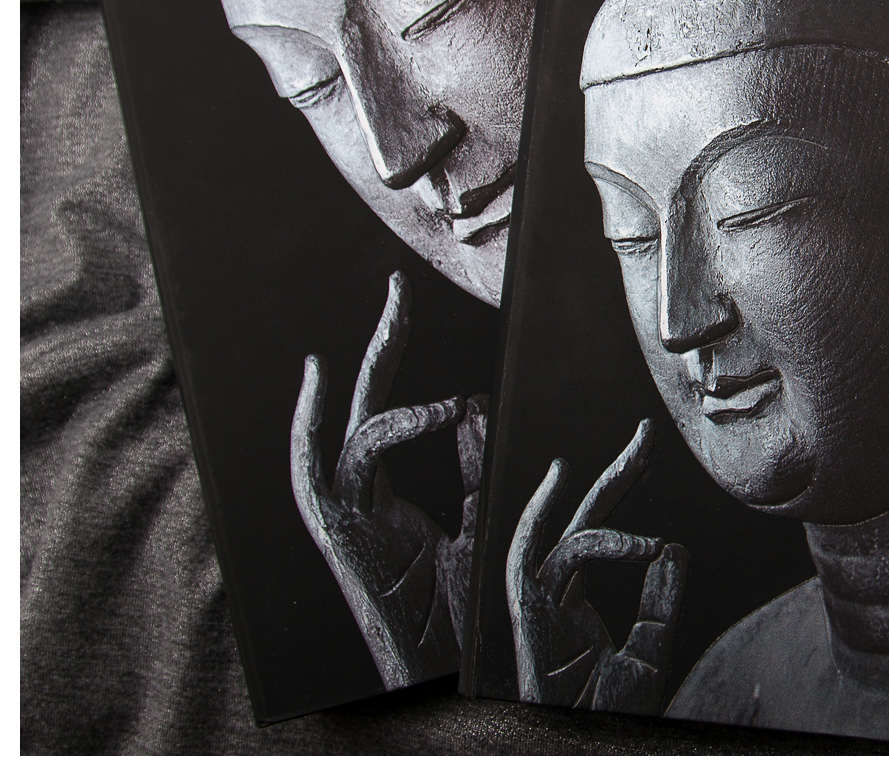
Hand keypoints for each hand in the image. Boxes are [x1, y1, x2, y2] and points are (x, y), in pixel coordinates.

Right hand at [290, 269, 486, 689]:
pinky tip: (435, 409)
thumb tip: (475, 403)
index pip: (384, 409)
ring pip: (344, 432)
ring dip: (377, 382)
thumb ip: (475, 465)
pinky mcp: (343, 539)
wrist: (435, 673)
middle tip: (398, 285)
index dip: (392, 361)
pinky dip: (388, 430)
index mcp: (382, 491)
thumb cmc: (451, 612)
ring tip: (422, 350)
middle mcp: (357, 495)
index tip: (407, 311)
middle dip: (380, 343)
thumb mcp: (475, 520)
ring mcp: (345, 515)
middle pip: (360, 402)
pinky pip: (348, 470)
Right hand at [507, 419, 688, 714]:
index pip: (597, 531)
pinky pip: (541, 564)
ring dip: (600, 495)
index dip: (621, 490)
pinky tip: (609, 516)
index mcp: (573, 607)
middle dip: (615, 474)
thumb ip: (659, 605)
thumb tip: (674, 547)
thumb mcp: (648, 656)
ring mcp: (538, 609)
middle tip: (646, 434)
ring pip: (563, 536)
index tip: (649, 454)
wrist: (587, 754)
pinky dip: (570, 533)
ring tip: (641, 461)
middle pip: (582, 520)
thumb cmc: (609, 719)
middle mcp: (553, 599)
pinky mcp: (527, 623)